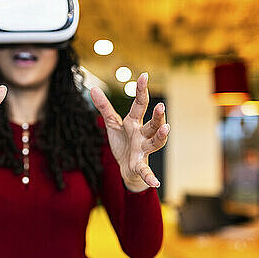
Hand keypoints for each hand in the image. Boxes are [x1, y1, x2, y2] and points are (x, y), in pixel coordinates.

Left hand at [90, 73, 168, 192]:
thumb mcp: (112, 124)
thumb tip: (92, 88)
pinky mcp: (139, 166)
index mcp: (134, 122)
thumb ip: (104, 107)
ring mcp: (142, 150)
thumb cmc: (122, 142)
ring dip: (161, 137)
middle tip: (161, 106)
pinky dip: (150, 177)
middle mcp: (142, 135)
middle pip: (152, 124)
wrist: (126, 168)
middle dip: (157, 115)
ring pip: (154, 143)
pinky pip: (146, 171)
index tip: (144, 75)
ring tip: (166, 129)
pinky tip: (155, 183)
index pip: (140, 104)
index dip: (141, 90)